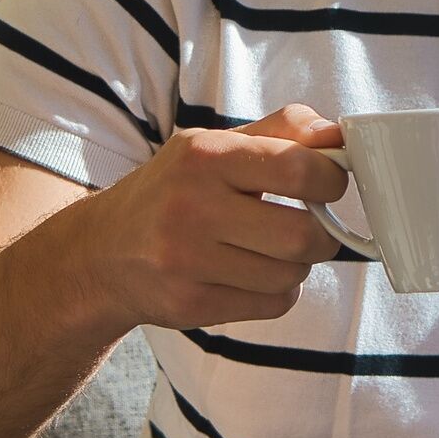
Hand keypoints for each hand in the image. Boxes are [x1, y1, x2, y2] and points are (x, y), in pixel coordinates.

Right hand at [74, 105, 348, 328]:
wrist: (102, 253)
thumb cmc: (172, 192)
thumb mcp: (214, 145)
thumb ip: (281, 131)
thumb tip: (336, 136)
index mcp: (204, 156)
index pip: (297, 169)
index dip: (330, 179)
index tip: (328, 183)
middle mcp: (191, 207)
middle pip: (302, 235)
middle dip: (322, 233)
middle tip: (312, 226)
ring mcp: (187, 262)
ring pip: (291, 275)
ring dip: (295, 265)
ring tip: (270, 250)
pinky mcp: (190, 306)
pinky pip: (272, 306)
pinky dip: (275, 293)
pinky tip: (249, 275)